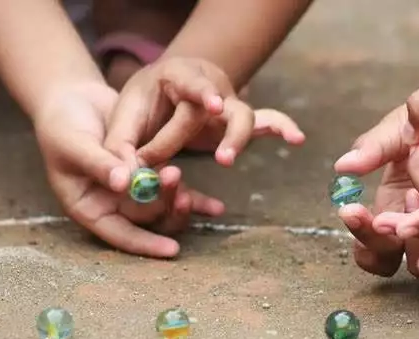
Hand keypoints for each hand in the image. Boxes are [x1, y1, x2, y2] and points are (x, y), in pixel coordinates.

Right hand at [33, 82, 223, 257]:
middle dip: (165, 208)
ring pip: (163, 208)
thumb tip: (123, 183)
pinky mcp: (149, 176)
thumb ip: (100, 164)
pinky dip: (194, 197)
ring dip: (180, 202)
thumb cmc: (62, 126)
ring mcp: (133, 194)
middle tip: (180, 190)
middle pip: (146, 221)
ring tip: (197, 196)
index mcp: (89, 209)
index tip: (171, 249)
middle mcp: (113, 207)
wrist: (71, 101)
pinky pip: (174, 191)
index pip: (119, 236)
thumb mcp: (75, 145)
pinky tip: (216, 207)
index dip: (145, 244)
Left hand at [103, 57, 304, 166]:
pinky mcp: (237, 122)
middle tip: (221, 159)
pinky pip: (267, 122)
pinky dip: (282, 128)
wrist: (162, 93)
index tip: (214, 105)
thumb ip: (120, 148)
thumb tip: (123, 182)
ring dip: (240, 140)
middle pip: (222, 107)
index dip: (203, 93)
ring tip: (228, 162)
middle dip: (220, 134)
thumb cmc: (140, 106)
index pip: (191, 83)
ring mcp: (227, 105)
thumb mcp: (123, 121)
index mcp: (175, 76)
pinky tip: (297, 139)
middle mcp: (208, 88)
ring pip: (245, 117)